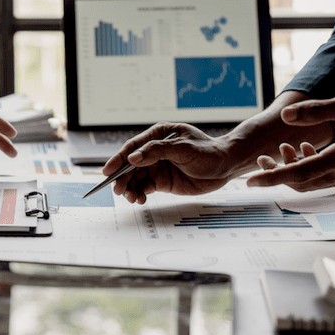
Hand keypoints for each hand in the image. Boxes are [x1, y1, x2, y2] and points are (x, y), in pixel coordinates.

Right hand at [102, 122, 233, 203]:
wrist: (226, 167)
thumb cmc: (209, 152)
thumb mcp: (183, 148)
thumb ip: (157, 151)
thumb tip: (133, 158)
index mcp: (159, 135)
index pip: (133, 147)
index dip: (118, 159)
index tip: (108, 171)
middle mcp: (155, 150)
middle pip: (130, 165)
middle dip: (122, 178)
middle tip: (118, 190)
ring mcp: (158, 166)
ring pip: (135, 178)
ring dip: (130, 188)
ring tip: (131, 198)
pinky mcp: (162, 181)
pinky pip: (145, 187)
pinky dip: (139, 194)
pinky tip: (140, 199)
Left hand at [247, 86, 334, 190]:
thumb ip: (315, 111)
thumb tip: (285, 116)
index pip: (299, 173)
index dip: (272, 177)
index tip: (250, 181)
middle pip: (302, 182)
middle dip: (278, 173)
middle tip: (261, 160)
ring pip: (312, 181)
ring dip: (293, 168)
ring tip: (282, 149)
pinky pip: (324, 176)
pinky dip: (308, 166)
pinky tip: (302, 147)